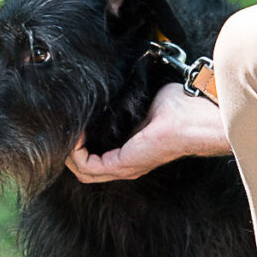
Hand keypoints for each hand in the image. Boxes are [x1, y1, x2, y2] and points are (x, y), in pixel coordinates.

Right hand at [67, 83, 230, 182]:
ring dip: (69, 152)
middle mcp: (126, 164)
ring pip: (82, 171)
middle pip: (84, 168)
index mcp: (131, 151)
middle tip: (63, 129)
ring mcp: (123, 167)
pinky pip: (87, 166)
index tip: (73, 122)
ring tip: (65, 131)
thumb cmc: (178, 108)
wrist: (193, 118)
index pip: (96, 156)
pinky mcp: (122, 165)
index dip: (80, 142)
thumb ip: (125, 102)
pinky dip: (76, 152)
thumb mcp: (143, 103)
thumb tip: (110, 85)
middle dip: (69, 150)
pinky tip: (75, 134)